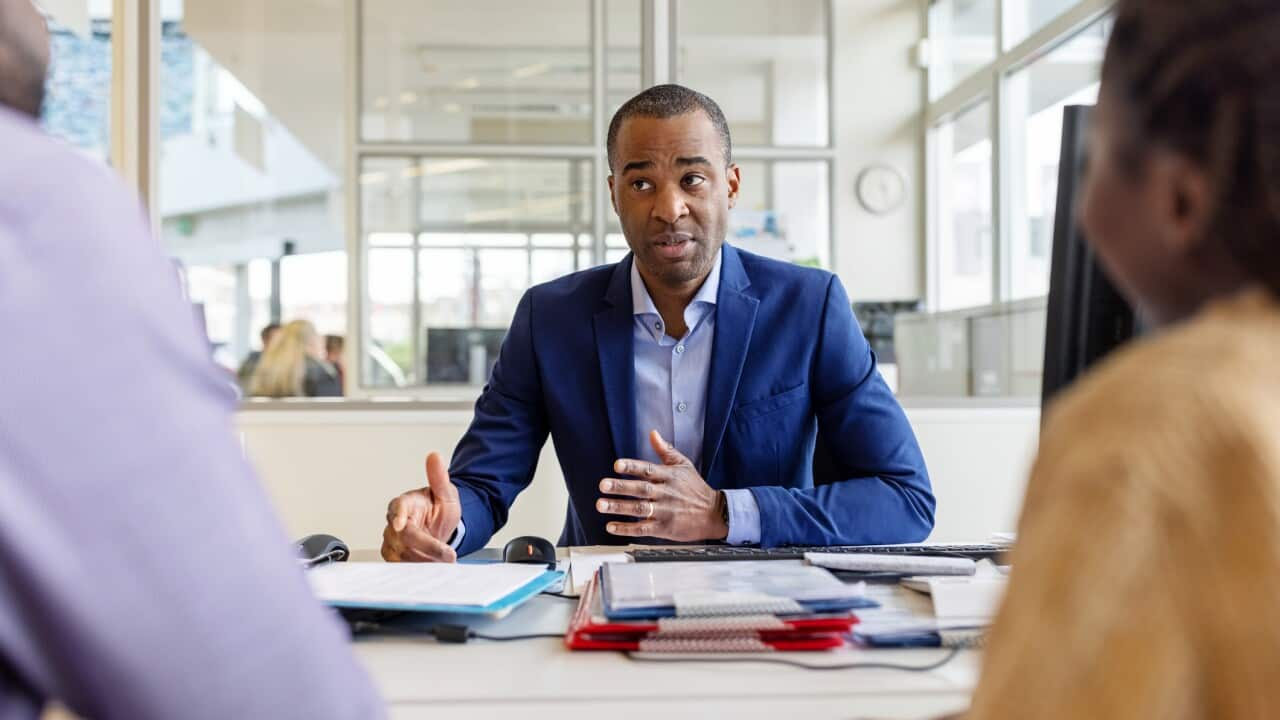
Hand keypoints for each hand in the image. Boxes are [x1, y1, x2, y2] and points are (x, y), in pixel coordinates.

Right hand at [381, 452, 460, 562]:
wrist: (439, 526)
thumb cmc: (439, 508)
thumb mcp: (446, 492)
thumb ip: (439, 477)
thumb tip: (435, 457)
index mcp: (404, 503)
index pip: (397, 507)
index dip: (397, 515)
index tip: (399, 523)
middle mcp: (394, 522)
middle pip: (404, 536)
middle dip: (427, 547)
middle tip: (448, 555)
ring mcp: (392, 540)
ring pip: (403, 554)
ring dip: (425, 560)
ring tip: (444, 562)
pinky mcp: (394, 556)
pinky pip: (401, 566)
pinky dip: (418, 568)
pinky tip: (433, 568)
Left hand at [598, 430, 728, 541]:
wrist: (714, 514)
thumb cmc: (696, 489)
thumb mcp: (684, 465)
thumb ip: (666, 450)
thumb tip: (653, 433)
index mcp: (669, 476)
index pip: (648, 469)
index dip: (632, 467)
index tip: (617, 465)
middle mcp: (666, 493)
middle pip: (641, 489)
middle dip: (621, 487)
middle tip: (603, 485)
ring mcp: (665, 511)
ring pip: (639, 508)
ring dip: (619, 507)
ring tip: (601, 505)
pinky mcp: (665, 528)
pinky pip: (643, 528)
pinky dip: (627, 528)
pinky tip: (611, 526)